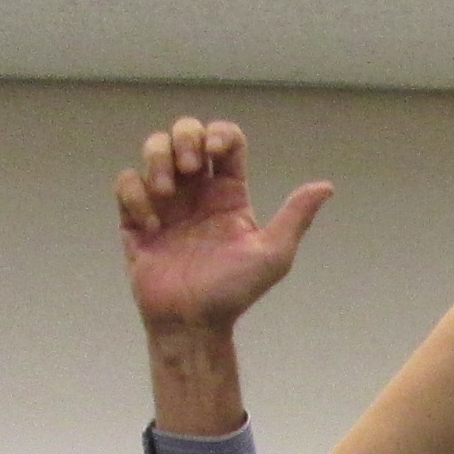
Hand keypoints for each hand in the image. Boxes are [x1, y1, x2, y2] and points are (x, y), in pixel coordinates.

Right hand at [118, 117, 332, 337]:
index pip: (226, 140)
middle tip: (189, 167)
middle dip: (185, 137)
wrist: (192, 322)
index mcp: (229, 193)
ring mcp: (165, 202)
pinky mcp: (135, 217)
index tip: (216, 154)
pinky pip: (127, 183)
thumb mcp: (273, 254)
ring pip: (154, 148)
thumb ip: (296, 217)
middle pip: (186, 132)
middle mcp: (196, 191)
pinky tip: (151, 224)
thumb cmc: (233, 292)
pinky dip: (136, 195)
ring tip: (166, 193)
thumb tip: (326, 187)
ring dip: (157, 158)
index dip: (220, 134)